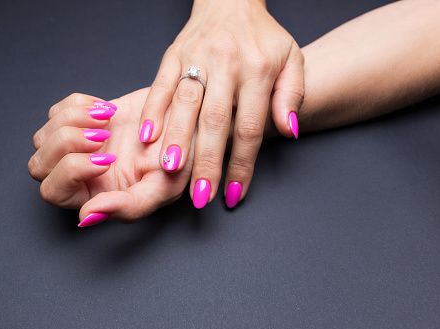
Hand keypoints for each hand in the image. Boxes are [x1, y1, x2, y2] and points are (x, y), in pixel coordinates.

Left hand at [28, 89, 192, 224]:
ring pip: (42, 137)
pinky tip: (106, 111)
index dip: (72, 171)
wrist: (189, 123)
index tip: (108, 158)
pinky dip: (78, 105)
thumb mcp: (162, 188)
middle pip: (38, 166)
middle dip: (65, 144)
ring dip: (70, 121)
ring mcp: (78, 147)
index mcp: (94, 196)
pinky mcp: (81, 120)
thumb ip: (127, 207)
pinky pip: (57, 111)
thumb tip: (86, 216)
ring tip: (106, 119)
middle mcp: (80, 175)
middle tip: (101, 135)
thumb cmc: (180, 159)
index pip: (53, 192)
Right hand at [138, 0, 303, 208]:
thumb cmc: (262, 37)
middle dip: (207, 163)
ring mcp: (197, 58)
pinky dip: (153, 111)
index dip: (242, 165)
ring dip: (177, 140)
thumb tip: (289, 131)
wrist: (232, 0)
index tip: (234, 194)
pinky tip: (146, 137)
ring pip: (185, 104)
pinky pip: (161, 85)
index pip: (250, 128)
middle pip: (216, 122)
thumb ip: (292, 96)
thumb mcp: (292, 59)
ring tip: (170, 172)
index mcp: (259, 70)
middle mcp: (227, 64)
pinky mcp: (173, 55)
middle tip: (200, 197)